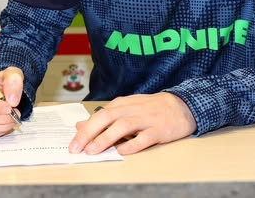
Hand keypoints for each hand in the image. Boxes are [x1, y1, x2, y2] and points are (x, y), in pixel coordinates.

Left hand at [68, 92, 196, 155]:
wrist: (181, 106)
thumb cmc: (150, 109)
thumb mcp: (127, 109)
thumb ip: (104, 118)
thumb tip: (80, 125)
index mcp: (123, 104)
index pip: (100, 114)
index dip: (85, 129)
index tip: (73, 143)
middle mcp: (132, 110)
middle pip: (107, 118)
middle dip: (89, 133)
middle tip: (77, 148)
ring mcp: (146, 119)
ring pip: (123, 126)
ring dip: (106, 138)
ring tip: (93, 150)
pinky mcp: (159, 130)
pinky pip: (144, 137)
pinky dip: (132, 144)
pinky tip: (121, 152)